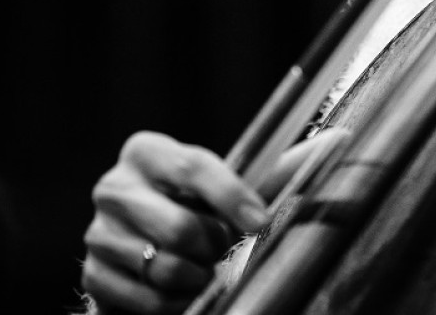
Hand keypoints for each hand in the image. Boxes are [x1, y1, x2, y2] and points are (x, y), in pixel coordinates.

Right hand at [81, 129, 346, 313]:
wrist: (144, 253)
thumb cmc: (197, 212)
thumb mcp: (232, 189)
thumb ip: (279, 172)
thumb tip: (344, 138)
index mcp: (148, 151)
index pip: (194, 167)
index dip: (233, 198)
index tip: (261, 224)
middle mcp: (114, 186)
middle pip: (180, 227)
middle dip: (213, 249)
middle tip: (222, 252)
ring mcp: (97, 232)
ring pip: (163, 268)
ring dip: (196, 279)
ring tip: (202, 271)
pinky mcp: (91, 274)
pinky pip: (143, 299)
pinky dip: (172, 304)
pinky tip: (181, 293)